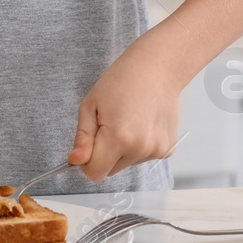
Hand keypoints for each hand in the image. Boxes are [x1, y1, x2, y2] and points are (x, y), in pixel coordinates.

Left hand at [69, 46, 181, 181]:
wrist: (157, 69)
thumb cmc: (122, 81)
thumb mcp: (90, 105)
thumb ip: (82, 138)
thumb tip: (75, 161)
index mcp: (119, 138)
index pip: (94, 173)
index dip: (86, 161)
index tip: (87, 145)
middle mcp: (141, 149)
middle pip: (110, 171)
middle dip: (103, 155)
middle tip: (108, 125)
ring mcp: (157, 150)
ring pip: (126, 164)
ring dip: (121, 150)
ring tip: (126, 121)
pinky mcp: (167, 149)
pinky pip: (142, 158)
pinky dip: (137, 147)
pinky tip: (140, 124)